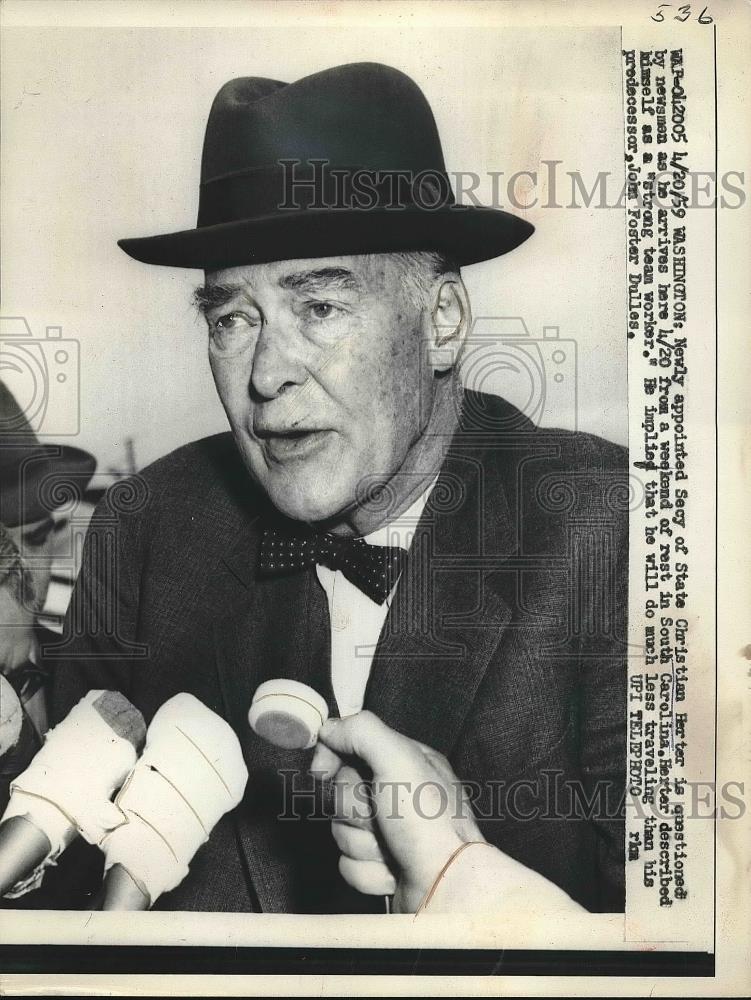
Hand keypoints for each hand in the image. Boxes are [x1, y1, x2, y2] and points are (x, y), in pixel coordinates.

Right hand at [311, 710, 483, 912]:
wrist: (446, 888)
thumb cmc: (429, 823)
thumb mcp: (400, 759)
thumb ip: (363, 732)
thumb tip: (330, 728)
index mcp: (405, 762)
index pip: (351, 747)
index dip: (332, 758)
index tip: (322, 771)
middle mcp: (398, 794)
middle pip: (342, 792)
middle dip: (356, 810)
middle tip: (381, 818)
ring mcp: (389, 832)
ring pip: (342, 831)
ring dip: (362, 844)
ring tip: (392, 850)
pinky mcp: (382, 866)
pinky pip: (349, 864)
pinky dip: (367, 871)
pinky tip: (392, 873)